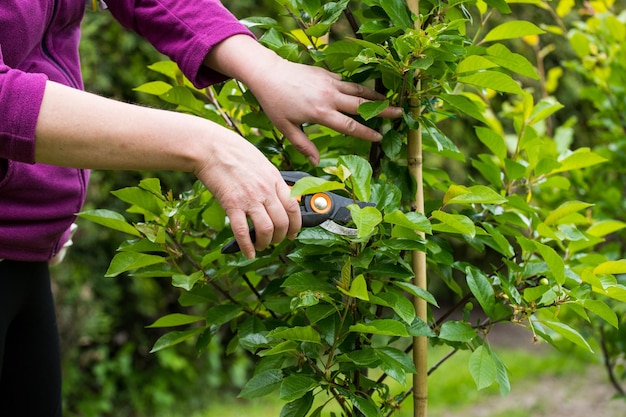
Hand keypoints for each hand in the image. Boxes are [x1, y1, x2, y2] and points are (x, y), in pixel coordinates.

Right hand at [193, 130, 301, 257]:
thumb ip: (270, 180)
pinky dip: (247, 246)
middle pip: (283, 222)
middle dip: (281, 237)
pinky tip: (248, 253)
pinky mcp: (232, 204)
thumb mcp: (261, 162)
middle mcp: (265, 190)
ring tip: (261, 245)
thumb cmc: (233, 150)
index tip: (293, 233)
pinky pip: (242, 231)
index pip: (293, 206)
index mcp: (274, 178)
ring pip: (267, 229)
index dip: (296, 224)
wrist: (210, 147)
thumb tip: (277, 195)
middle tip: (275, 241)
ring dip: (266, 242)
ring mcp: (250, 198)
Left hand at [204, 35, 402, 164]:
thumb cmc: (275, 102)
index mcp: (321, 114)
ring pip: (358, 91)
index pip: (350, 126)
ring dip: (374, 97)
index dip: (366, 133)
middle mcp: (329, 97)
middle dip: (382, 110)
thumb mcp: (286, 128)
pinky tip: (366, 91)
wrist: (268, 73)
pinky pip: (347, 81)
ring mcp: (329, 83)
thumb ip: (304, 145)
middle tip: (399, 113)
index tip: (379, 137)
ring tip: (389, 100)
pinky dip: (358, 87)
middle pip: (362, 106)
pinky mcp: (327, 73)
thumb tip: (315, 163)